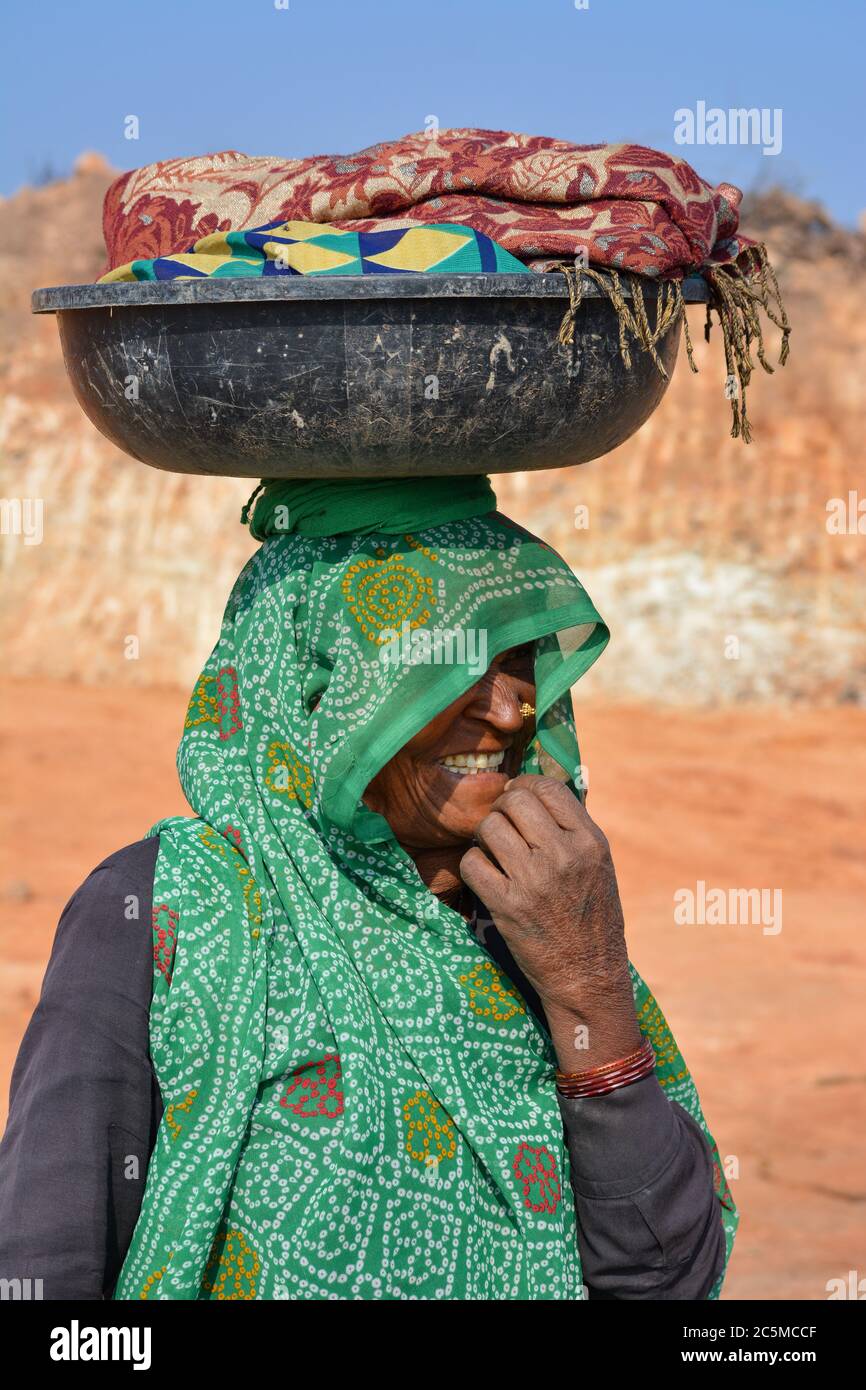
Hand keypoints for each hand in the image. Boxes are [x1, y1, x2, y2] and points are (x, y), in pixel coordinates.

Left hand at [459, 774, 640, 1070]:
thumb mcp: (598, 865)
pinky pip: (472, 863)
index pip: (547, 787)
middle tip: (502, 826)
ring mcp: (534, 880)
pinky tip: (485, 877)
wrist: (589, 978)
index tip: (517, 799)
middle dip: (501, 809)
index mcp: (590, 841)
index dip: (524, 786)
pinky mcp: (507, 906)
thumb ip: (572, 828)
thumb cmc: (593, 918)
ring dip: (485, 837)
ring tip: (494, 852)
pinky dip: (473, 866)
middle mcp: (564, 855)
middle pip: (514, 801)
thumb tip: (537, 789)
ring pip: (489, 828)